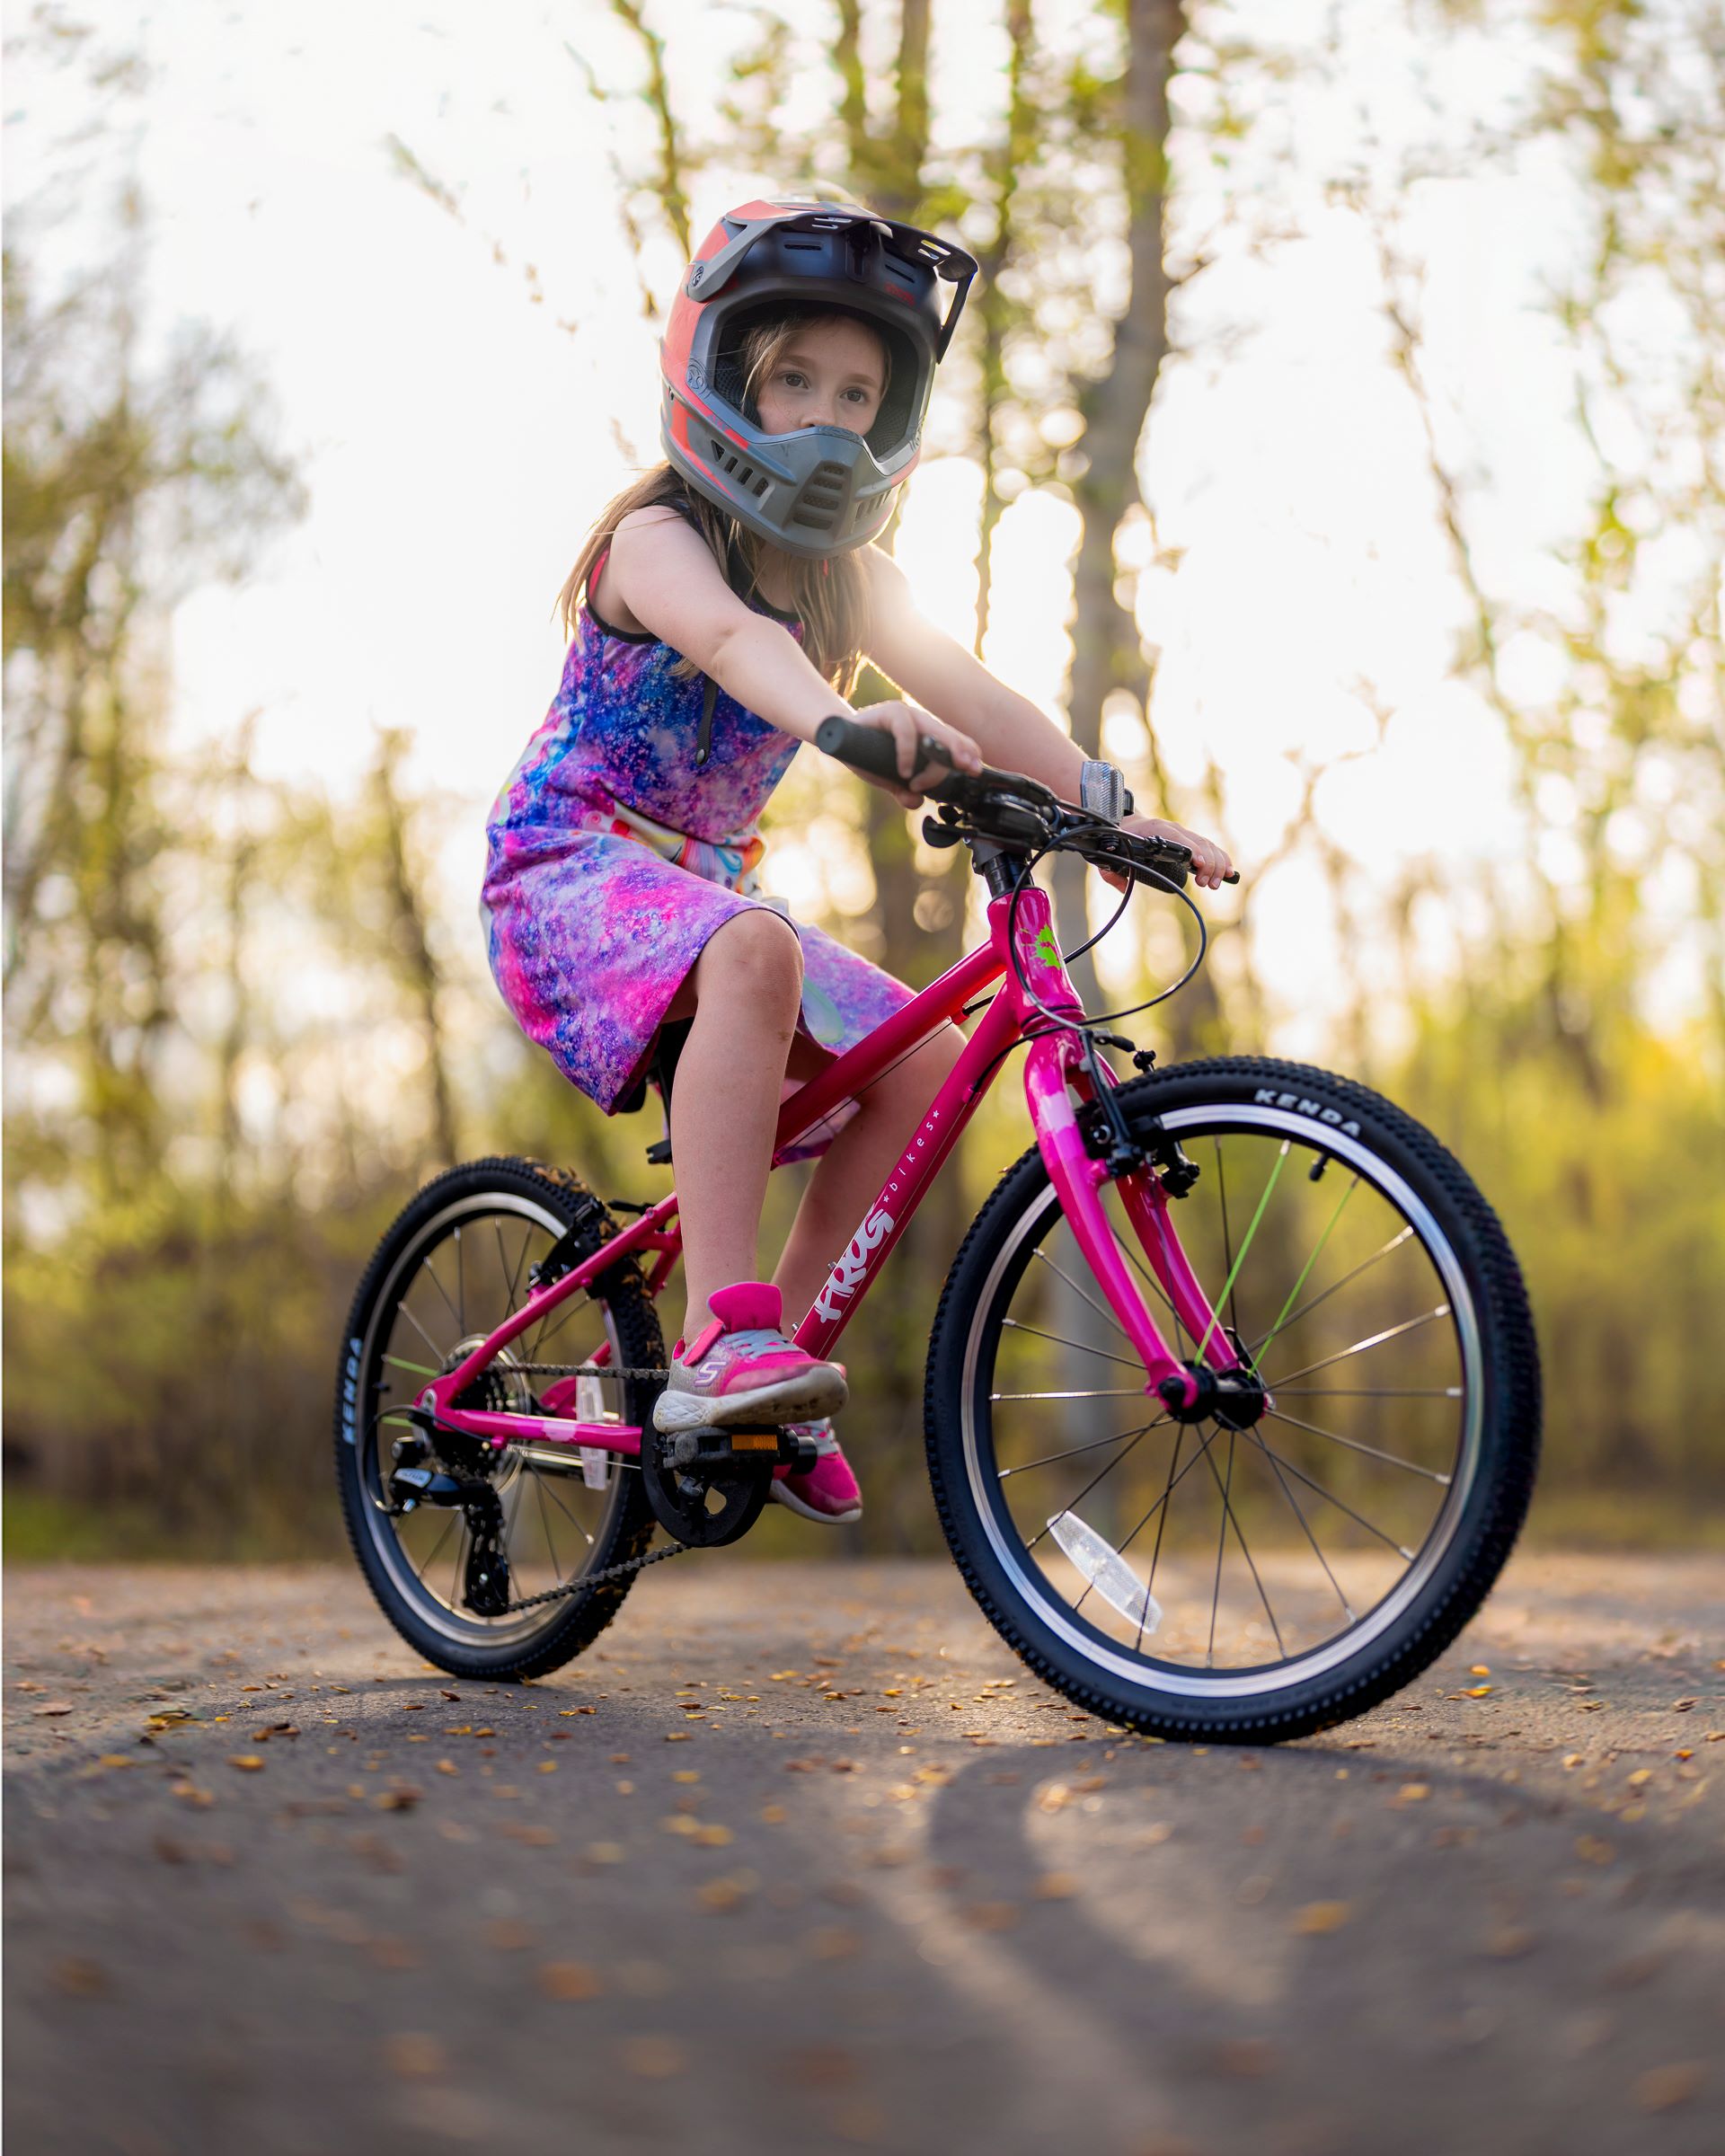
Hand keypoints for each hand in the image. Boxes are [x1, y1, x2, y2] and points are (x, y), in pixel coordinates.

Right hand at [850, 699, 982, 808]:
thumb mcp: (890, 778)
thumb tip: (916, 803)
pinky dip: (907, 754)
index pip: (954, 741)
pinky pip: (905, 732)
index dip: (967, 753)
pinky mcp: (890, 712)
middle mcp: (920, 721)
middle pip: (949, 736)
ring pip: (931, 733)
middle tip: (967, 768)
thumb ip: (904, 791)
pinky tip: (903, 772)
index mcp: (926, 734)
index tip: (976, 770)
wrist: (839, 738)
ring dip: (932, 761)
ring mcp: (906, 714)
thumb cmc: (867, 754)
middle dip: (961, 753)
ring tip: (920, 783)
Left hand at [1104, 814, 1233, 892]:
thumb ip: (1112, 873)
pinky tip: (1229, 872)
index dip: (1190, 850)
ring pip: (1208, 844)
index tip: (1197, 864)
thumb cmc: (1120, 838)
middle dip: (1208, 864)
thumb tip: (1122, 887)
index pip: (1178, 838)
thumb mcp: (1111, 855)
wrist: (1125, 822)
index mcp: (1156, 830)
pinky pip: (1209, 846)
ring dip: (1217, 864)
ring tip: (1216, 884)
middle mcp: (1173, 828)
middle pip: (1199, 842)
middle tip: (1207, 884)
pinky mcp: (1189, 838)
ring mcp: (1183, 832)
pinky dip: (1221, 858)